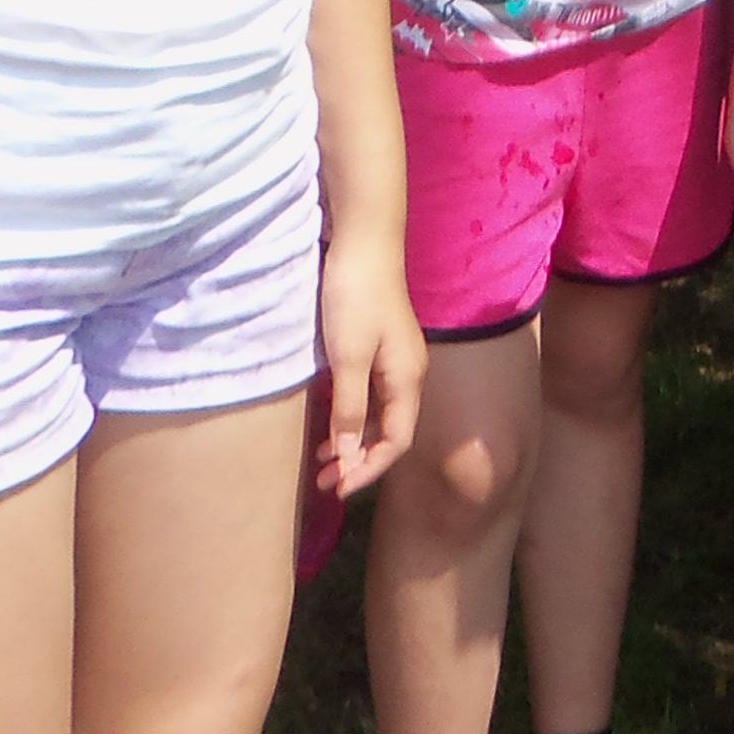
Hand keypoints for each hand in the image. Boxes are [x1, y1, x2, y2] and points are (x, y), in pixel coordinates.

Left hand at [317, 229, 424, 498]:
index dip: (369, 469)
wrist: (363, 244)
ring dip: (355, 442)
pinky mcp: (381, 348)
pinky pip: (372, 397)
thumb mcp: (348, 358)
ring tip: (324, 462)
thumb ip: (351, 409)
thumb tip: (351, 458)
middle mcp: (409, 374)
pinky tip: (331, 424)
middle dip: (360, 462)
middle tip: (325, 483)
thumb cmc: (355, 299)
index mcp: (408, 379)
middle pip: (391, 432)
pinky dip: (352, 418)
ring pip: (380, 416)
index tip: (337, 489)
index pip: (397, 441)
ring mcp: (396, 360)